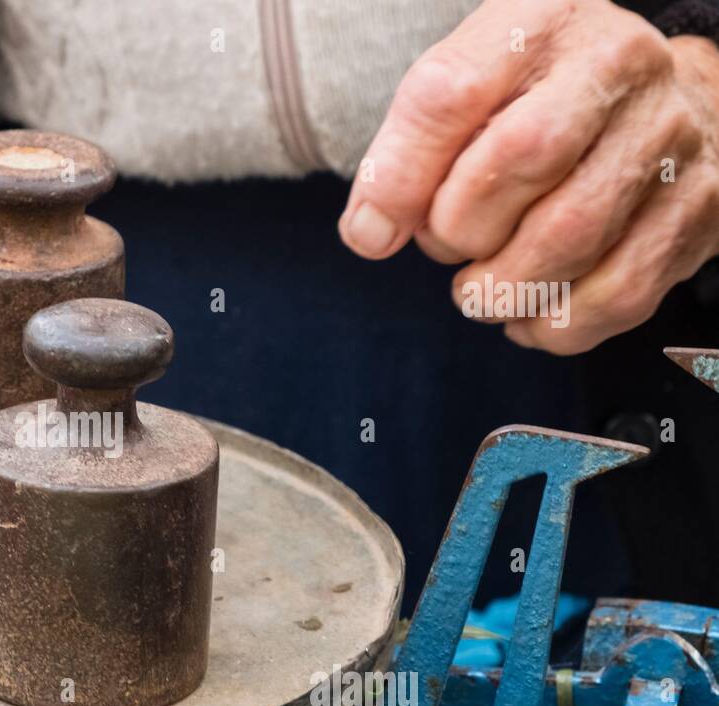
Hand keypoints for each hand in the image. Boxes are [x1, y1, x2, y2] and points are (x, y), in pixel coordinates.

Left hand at [339, 0, 718, 353]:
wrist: (664, 103)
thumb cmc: (540, 104)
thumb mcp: (468, 96)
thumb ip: (406, 154)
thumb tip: (370, 234)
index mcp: (542, 24)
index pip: (451, 93)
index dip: (398, 175)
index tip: (374, 231)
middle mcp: (619, 67)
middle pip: (519, 158)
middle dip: (458, 229)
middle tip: (447, 245)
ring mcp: (668, 140)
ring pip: (569, 236)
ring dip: (501, 288)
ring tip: (480, 289)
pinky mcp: (694, 212)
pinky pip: (616, 293)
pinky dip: (553, 324)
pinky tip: (528, 314)